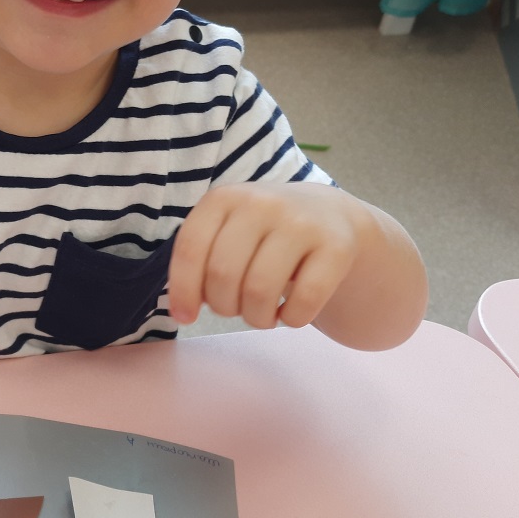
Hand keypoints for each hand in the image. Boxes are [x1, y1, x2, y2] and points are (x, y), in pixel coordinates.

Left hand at [167, 182, 367, 330]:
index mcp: (225, 197)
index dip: (183, 289)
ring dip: (256, 318)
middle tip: (235, 308)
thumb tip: (182, 310)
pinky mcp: (336, 247)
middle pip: (223, 275)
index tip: (185, 316)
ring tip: (262, 313)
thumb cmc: (265, 233)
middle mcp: (262, 203)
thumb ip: (201, 261)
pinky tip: (290, 311)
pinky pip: (303, 303)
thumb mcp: (227, 231)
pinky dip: (291, 320)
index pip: (191, 248)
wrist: (331, 215)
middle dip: (223, 306)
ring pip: (259, 292)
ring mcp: (301, 222)